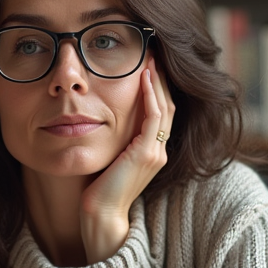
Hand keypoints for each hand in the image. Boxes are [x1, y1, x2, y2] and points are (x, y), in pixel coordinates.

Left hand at [80, 56, 175, 262]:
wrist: (100, 213)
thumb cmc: (98, 189)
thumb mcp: (110, 157)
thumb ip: (115, 139)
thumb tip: (101, 117)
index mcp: (153, 152)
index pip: (162, 112)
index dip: (159, 87)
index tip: (150, 65)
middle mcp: (159, 151)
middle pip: (169, 105)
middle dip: (162, 78)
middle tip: (155, 53)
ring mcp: (156, 153)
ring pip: (165, 108)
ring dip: (158, 81)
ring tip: (151, 59)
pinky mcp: (147, 154)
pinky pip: (155, 117)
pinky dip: (151, 95)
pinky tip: (144, 78)